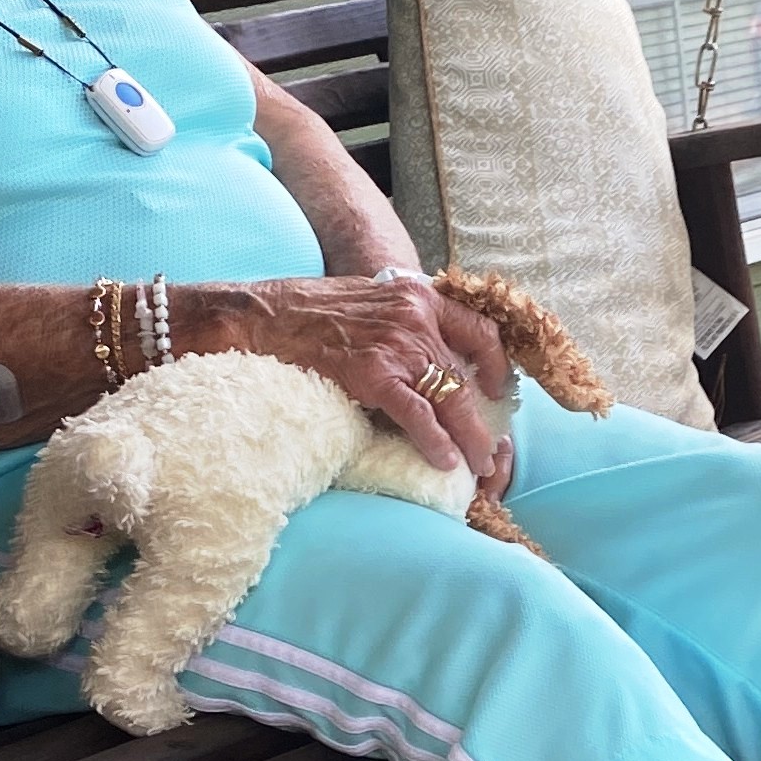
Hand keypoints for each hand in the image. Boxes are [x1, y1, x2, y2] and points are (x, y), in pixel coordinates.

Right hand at [227, 275, 502, 476]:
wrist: (264, 315)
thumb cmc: (308, 311)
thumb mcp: (369, 300)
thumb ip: (400, 322)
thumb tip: (421, 360)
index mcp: (417, 296)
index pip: (478, 328)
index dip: (495, 361)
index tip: (496, 386)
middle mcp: (416, 318)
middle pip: (466, 375)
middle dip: (484, 417)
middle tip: (492, 447)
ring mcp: (397, 346)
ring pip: (451, 399)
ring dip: (470, 437)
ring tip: (478, 464)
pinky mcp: (374, 374)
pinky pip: (418, 416)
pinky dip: (436, 441)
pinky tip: (445, 461)